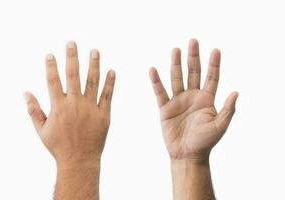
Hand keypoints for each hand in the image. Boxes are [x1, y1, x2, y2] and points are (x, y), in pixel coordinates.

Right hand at [24, 41, 114, 167]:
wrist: (79, 160)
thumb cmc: (59, 146)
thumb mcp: (41, 130)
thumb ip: (34, 110)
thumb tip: (25, 93)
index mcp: (59, 107)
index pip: (53, 81)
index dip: (51, 66)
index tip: (51, 54)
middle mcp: (75, 104)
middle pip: (73, 75)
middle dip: (72, 58)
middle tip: (72, 43)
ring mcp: (90, 108)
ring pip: (93, 82)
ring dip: (94, 65)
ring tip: (95, 51)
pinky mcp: (104, 115)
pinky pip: (107, 95)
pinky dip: (110, 83)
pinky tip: (112, 71)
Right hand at [150, 39, 237, 161]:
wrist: (187, 155)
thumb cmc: (205, 143)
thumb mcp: (220, 127)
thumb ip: (228, 110)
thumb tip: (236, 92)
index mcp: (207, 100)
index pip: (212, 78)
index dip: (214, 64)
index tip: (215, 50)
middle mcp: (192, 97)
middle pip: (194, 72)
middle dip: (194, 57)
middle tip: (193, 41)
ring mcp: (178, 101)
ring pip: (177, 78)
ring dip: (176, 64)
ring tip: (176, 50)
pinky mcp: (165, 108)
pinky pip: (160, 92)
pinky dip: (156, 81)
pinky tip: (153, 70)